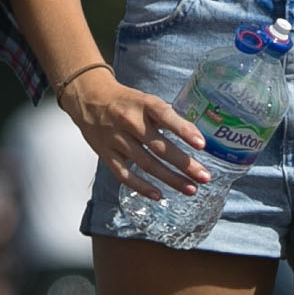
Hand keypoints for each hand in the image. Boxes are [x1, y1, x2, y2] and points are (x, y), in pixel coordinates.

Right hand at [62, 69, 209, 201]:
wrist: (89, 98)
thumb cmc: (125, 102)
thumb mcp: (146, 100)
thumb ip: (166, 117)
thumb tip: (194, 136)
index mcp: (143, 104)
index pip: (165, 116)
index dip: (184, 130)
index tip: (202, 144)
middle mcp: (130, 122)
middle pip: (160, 147)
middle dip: (184, 164)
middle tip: (205, 176)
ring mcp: (116, 140)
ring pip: (146, 164)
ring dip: (170, 179)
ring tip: (191, 189)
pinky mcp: (106, 154)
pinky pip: (125, 175)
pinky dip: (142, 187)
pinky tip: (159, 195)